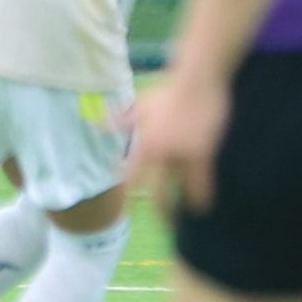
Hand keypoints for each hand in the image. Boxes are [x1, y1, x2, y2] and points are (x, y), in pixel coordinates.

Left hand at [125, 68, 226, 218]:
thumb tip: (98, 125)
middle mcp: (161, 154)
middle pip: (157, 192)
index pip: (132, 177)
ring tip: (179, 221)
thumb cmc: (169, 90)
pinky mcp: (203, 153)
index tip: (128, 208)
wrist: (198, 79)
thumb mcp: (142, 105)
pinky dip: (202, 195)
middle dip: (158, 211)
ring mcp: (183, 155)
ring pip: (181, 191)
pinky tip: (203, 207)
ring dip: (180, 208)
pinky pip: (203, 181)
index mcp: (145, 144)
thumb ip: (122, 120)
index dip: (130, 194)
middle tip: (158, 223)